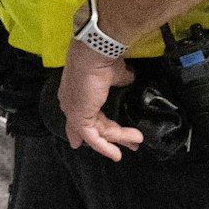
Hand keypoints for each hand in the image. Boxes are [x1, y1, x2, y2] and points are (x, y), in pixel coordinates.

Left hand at [60, 40, 141, 160]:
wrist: (94, 53)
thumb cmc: (103, 59)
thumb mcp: (114, 74)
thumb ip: (120, 81)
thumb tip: (129, 79)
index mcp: (77, 92)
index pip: (88, 114)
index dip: (98, 126)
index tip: (109, 136)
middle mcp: (72, 103)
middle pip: (94, 126)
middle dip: (113, 136)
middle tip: (131, 142)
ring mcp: (74, 111)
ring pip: (97, 133)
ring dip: (117, 139)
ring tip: (136, 142)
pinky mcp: (79, 118)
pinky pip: (92, 138)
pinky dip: (104, 147)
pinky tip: (116, 155)